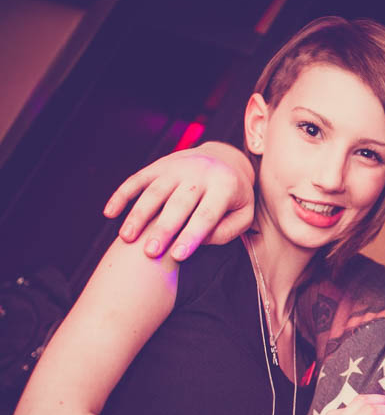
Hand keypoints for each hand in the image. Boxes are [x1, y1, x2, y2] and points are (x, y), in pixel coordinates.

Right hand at [103, 142, 254, 260]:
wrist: (223, 158)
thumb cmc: (234, 196)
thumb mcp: (244, 213)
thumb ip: (228, 230)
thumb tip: (202, 240)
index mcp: (224, 186)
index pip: (206, 215)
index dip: (191, 236)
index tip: (177, 257)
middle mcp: (199, 173)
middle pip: (177, 204)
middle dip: (163, 229)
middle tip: (150, 253)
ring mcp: (176, 167)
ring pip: (154, 191)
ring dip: (138, 215)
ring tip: (127, 238)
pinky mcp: (158, 165)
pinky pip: (137, 179)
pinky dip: (122, 195)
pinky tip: (110, 213)